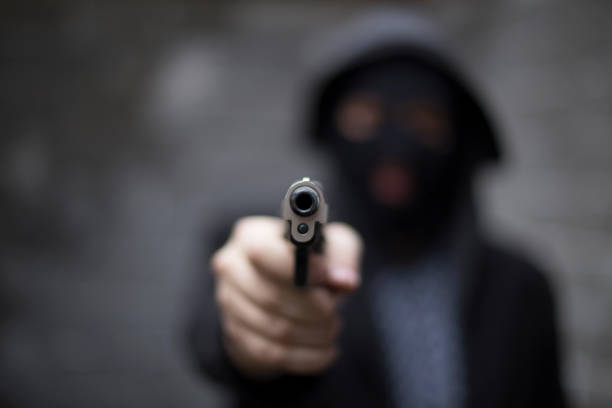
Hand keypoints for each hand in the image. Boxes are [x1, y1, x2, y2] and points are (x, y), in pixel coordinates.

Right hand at [210, 216, 361, 377]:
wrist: (288, 292)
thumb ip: (343, 255)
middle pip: (269, 295)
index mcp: (251, 235)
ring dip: (313, 333)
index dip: (296, 268)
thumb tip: (344, 280)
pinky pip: (272, 353)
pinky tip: (326, 350)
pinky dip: (306, 356)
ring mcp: (229, 302)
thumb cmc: (311, 261)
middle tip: (334, 311)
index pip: (261, 251)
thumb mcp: (333, 245)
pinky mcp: (235, 334)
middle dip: (312, 308)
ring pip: (273, 328)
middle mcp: (232, 266)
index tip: (324, 277)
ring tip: (332, 328)